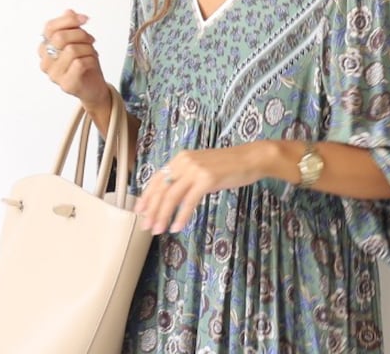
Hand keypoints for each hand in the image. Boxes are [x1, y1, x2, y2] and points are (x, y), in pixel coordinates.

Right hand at [39, 9, 107, 107]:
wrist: (94, 88)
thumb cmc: (84, 63)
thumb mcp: (79, 41)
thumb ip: (71, 27)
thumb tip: (69, 11)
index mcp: (44, 49)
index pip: (49, 28)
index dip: (68, 20)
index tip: (85, 19)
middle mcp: (45, 62)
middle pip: (60, 38)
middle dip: (80, 35)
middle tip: (90, 40)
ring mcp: (54, 75)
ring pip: (72, 50)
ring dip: (87, 49)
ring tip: (91, 53)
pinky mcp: (66, 84)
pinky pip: (80, 63)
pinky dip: (91, 59)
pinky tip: (92, 63)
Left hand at [134, 144, 269, 234]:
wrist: (250, 159)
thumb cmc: (227, 165)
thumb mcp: (201, 167)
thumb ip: (186, 176)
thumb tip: (171, 195)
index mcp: (181, 158)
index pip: (157, 178)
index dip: (146, 196)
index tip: (140, 210)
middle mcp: (184, 161)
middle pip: (161, 189)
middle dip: (152, 209)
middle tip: (146, 226)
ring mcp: (195, 170)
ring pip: (171, 196)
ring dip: (163, 215)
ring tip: (158, 230)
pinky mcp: (206, 179)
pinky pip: (188, 201)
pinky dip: (181, 216)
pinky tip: (177, 227)